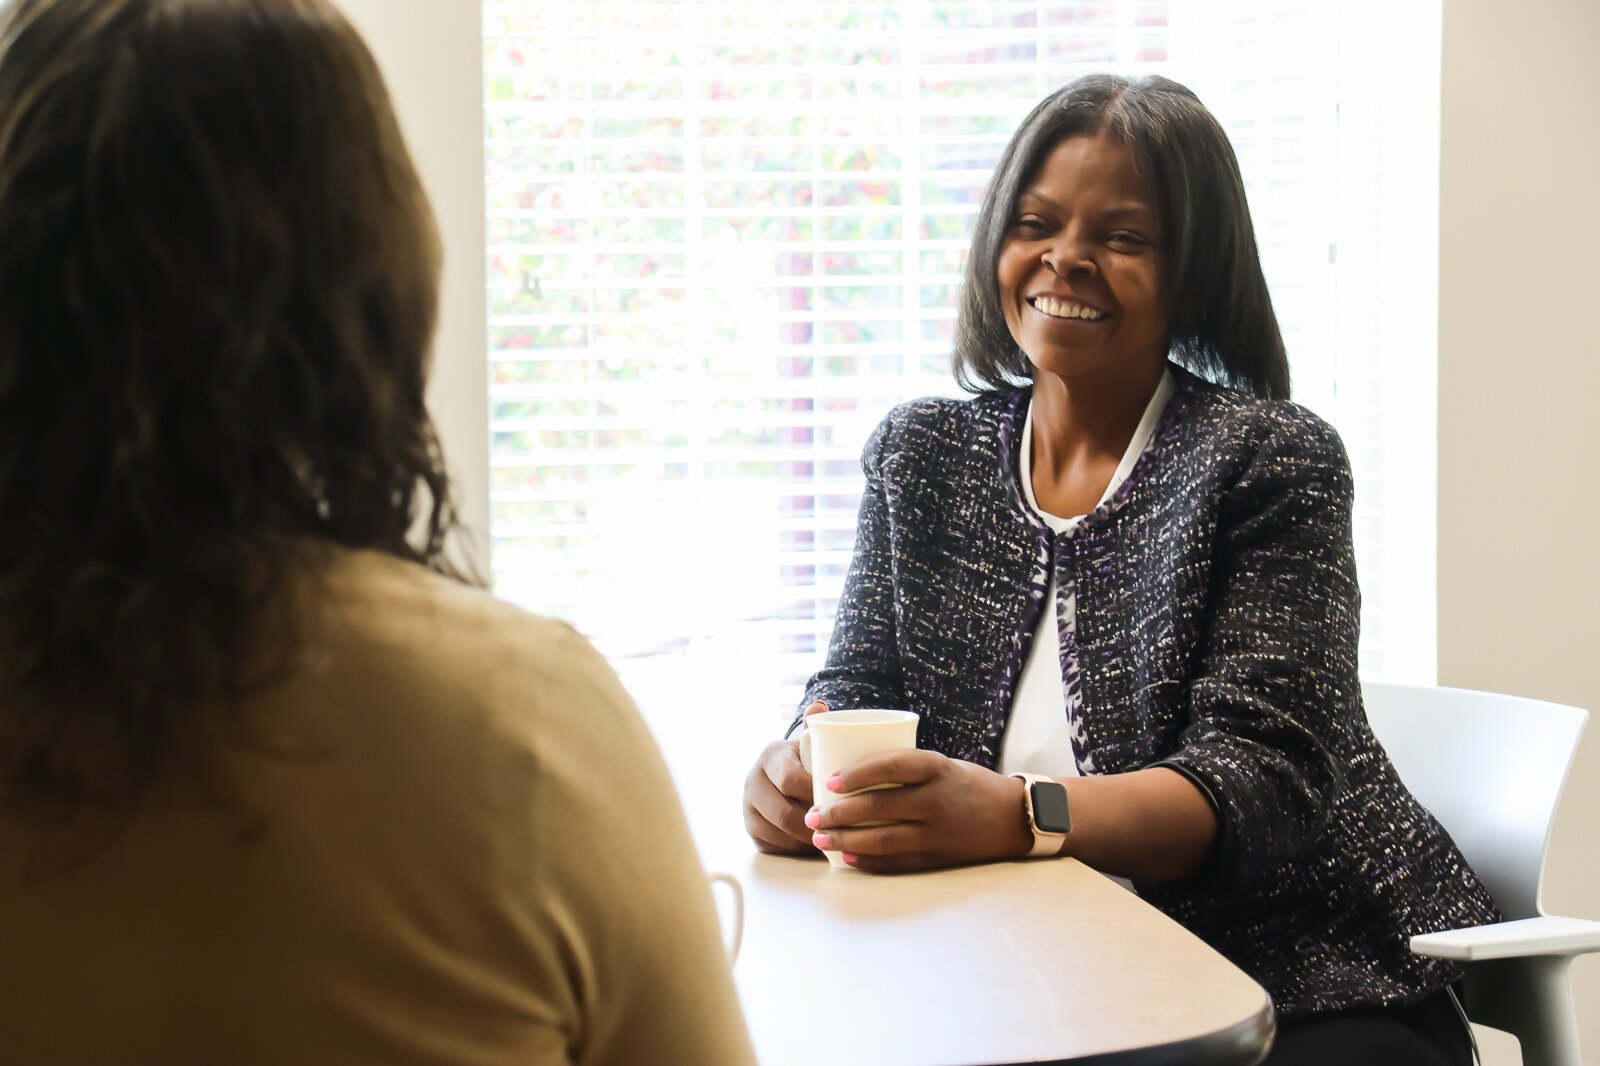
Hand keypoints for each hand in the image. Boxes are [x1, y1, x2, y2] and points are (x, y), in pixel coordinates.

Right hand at [743, 701, 829, 853]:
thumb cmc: (807, 759)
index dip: (816, 794)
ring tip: (833, 838)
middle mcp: (753, 781)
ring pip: (781, 833)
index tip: (840, 801)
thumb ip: (817, 726)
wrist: (784, 775)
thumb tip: (820, 707)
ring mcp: (749, 807)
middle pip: (784, 813)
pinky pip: (776, 846)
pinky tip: (817, 845)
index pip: (791, 780)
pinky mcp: (752, 830)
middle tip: (841, 828)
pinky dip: (798, 849)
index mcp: (771, 756)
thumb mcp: (811, 742)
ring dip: (808, 840)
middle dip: (814, 824)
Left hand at [802, 750, 1032, 872]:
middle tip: (811, 814)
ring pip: (884, 838)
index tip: (828, 780)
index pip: (892, 765)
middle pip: (880, 806)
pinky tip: (847, 857)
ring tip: (819, 837)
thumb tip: (847, 762)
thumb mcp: (940, 764)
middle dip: (839, 812)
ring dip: (846, 839)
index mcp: (937, 768)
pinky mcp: (940, 858)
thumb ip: (904, 767)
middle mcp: (938, 799)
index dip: (857, 773)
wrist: (1013, 816)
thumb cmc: (967, 784)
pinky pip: (899, 862)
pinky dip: (869, 861)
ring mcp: (939, 832)